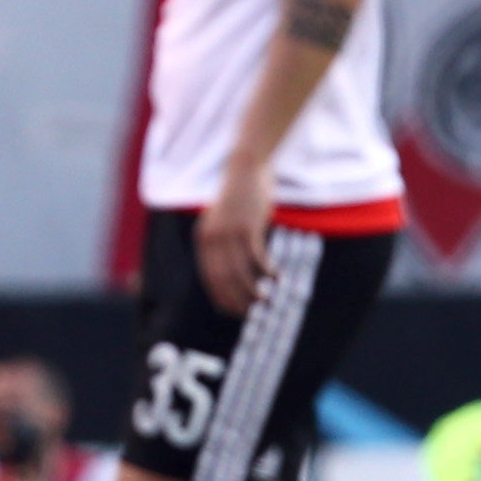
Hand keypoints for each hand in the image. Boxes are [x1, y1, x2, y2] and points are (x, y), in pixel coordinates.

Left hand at [195, 160, 274, 317]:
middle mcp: (212, 238)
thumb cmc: (238, 195)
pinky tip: (276, 277)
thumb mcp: (223, 220)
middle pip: (223, 278)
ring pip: (240, 270)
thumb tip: (233, 265)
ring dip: (252, 289)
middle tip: (249, 312)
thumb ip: (224, 241)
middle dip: (235, 299)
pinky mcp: (248, 226)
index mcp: (204, 239)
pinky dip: (266, 270)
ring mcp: (229, 232)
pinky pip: (256, 256)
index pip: (210, 277)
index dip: (220, 296)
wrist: (245, 167)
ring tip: (264, 300)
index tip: (231, 311)